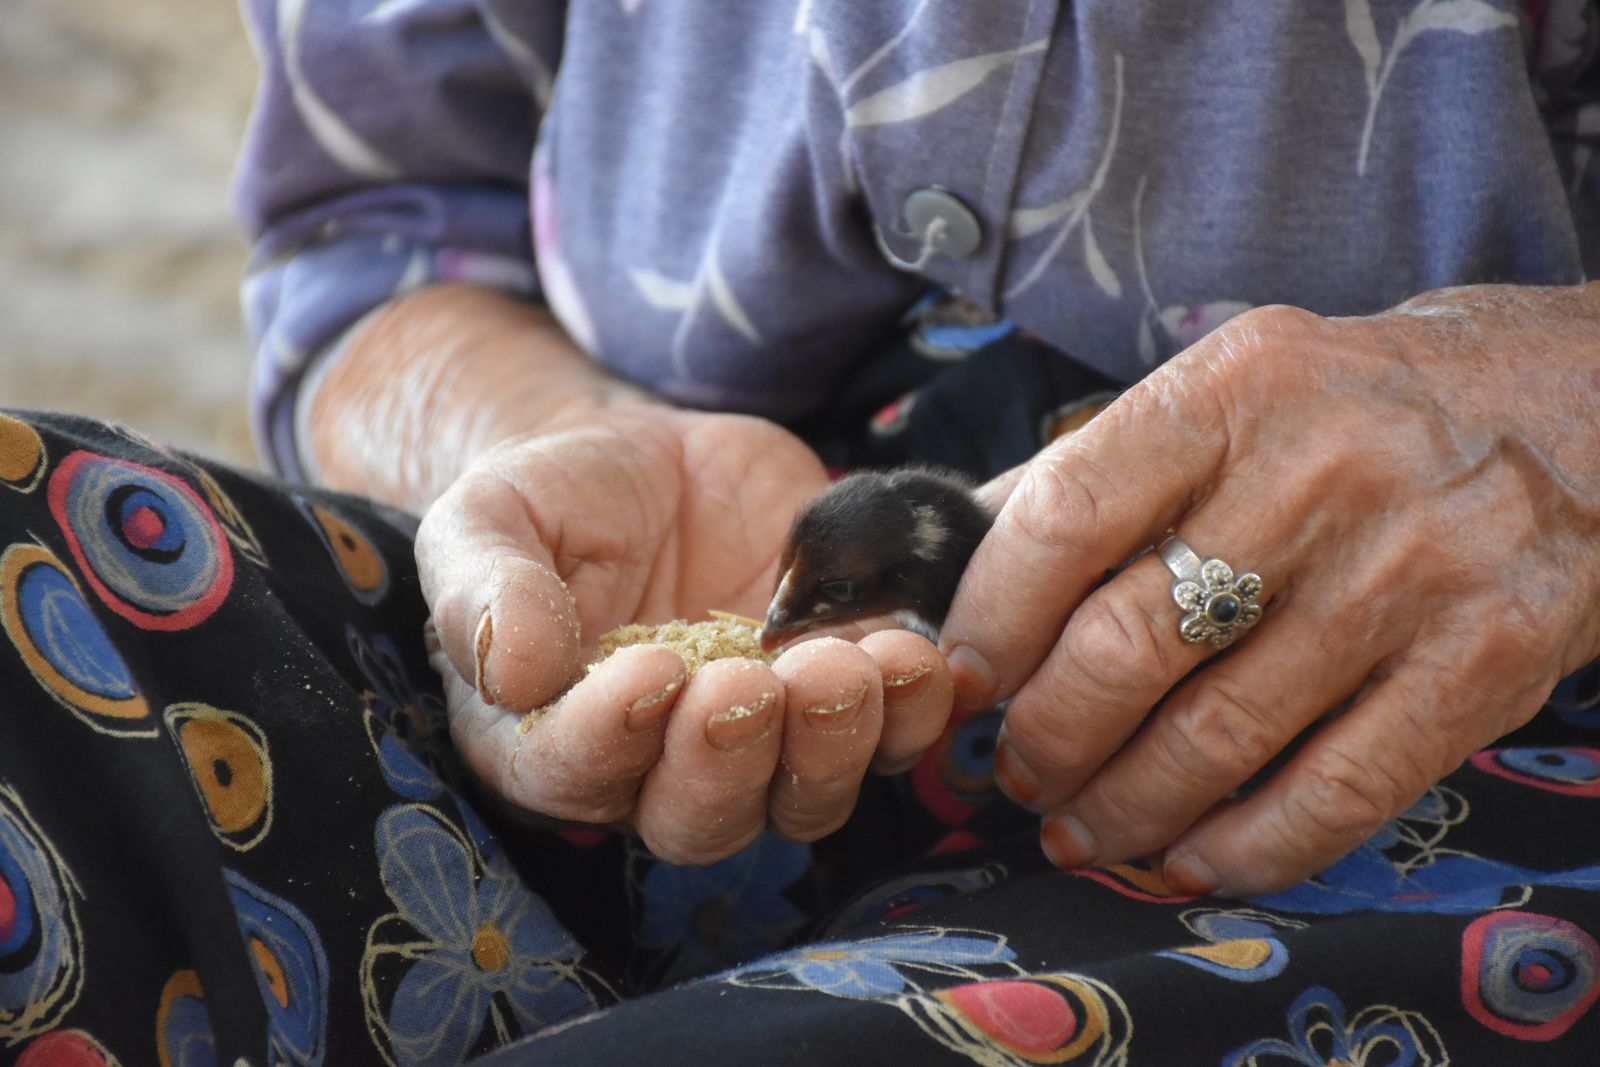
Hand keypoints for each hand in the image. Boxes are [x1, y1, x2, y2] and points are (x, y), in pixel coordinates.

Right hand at [417, 406, 954, 863]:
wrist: (655, 461)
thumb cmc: (554, 501)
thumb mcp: (489, 520)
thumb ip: (484, 590)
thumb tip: (508, 671)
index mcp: (551, 738)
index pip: (571, 775)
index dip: (610, 741)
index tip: (649, 674)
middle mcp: (657, 769)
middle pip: (701, 817)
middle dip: (733, 760)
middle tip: (754, 686)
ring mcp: (762, 745)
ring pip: (805, 798)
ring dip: (834, 746)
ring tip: (846, 669)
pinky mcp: (840, 701)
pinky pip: (890, 737)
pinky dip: (913, 709)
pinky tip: (913, 653)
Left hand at [941, 282, 1599, 895]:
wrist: (1579, 404)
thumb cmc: (1360, 407)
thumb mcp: (1233, 391)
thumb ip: (1107, 471)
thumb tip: (969, 567)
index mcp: (1231, 390)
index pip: (1065, 516)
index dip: (990, 618)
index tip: (961, 680)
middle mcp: (1318, 472)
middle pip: (1126, 644)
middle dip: (1046, 736)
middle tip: (1019, 771)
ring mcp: (1410, 571)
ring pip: (1217, 733)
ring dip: (1123, 806)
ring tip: (1080, 827)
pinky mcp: (1488, 659)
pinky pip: (1337, 789)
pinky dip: (1247, 846)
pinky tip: (1191, 858)